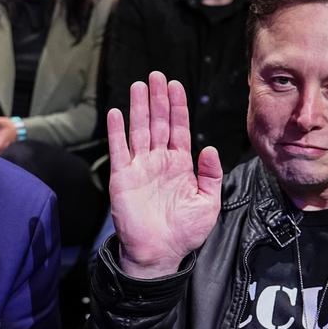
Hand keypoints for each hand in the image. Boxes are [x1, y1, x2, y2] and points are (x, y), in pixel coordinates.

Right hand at [108, 71, 222, 278]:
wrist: (160, 253)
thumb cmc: (185, 231)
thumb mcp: (208, 202)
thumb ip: (210, 175)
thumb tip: (208, 148)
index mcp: (180, 165)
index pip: (179, 129)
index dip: (178, 108)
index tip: (177, 86)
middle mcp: (159, 161)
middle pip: (158, 123)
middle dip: (159, 100)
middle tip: (158, 76)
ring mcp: (140, 167)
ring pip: (139, 130)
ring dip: (139, 108)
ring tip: (140, 85)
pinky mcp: (122, 177)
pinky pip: (119, 150)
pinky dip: (117, 131)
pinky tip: (117, 113)